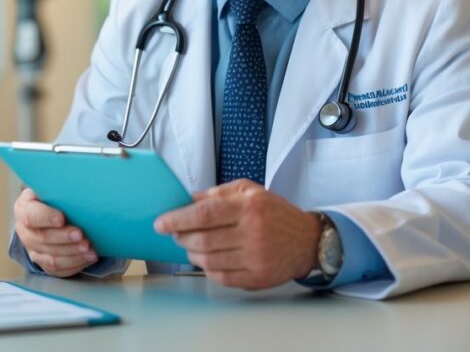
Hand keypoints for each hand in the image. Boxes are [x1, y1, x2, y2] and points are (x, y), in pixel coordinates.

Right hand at [14, 188, 97, 276]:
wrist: (46, 212)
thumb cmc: (51, 197)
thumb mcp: (50, 188)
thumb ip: (58, 186)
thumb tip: (79, 177)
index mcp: (24, 208)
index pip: (32, 215)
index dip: (47, 217)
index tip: (62, 218)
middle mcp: (24, 231)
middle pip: (42, 239)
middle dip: (64, 238)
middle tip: (81, 235)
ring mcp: (33, 249)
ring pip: (50, 258)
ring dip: (72, 254)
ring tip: (89, 249)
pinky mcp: (43, 263)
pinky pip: (58, 270)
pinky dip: (75, 265)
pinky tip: (88, 257)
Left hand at [154, 179, 321, 289]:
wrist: (307, 240)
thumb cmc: (275, 213)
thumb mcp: (250, 191)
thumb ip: (218, 193)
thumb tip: (188, 199)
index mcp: (249, 207)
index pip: (204, 214)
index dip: (177, 219)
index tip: (161, 223)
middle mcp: (253, 233)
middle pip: (203, 239)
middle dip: (181, 237)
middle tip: (175, 233)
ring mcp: (255, 258)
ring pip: (209, 260)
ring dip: (192, 254)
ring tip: (190, 246)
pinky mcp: (257, 278)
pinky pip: (221, 277)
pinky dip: (207, 269)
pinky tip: (207, 259)